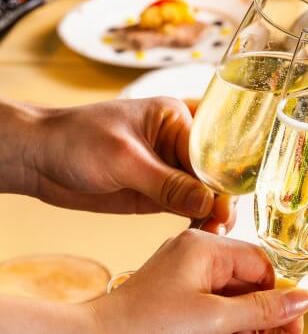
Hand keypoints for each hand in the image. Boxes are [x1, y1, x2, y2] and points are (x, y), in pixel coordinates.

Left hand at [16, 97, 232, 226]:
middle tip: (222, 222)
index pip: (212, 148)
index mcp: (175, 118)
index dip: (222, 176)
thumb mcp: (124, 160)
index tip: (226, 205)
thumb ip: (167, 183)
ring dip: (213, 210)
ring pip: (205, 190)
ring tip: (215, 231)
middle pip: (215, 170)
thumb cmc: (75, 140)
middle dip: (223, 196)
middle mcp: (178, 141)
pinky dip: (198, 218)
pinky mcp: (159, 191)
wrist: (38, 158)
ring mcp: (170, 168)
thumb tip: (208, 203)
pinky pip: (188, 205)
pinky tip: (204, 231)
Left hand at [91, 229, 307, 333]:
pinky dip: (229, 322)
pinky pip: (215, 302)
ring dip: (250, 321)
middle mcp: (197, 252)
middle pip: (249, 280)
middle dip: (267, 313)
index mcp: (205, 247)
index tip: (294, 325)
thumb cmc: (144, 326)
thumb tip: (304, 298)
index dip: (280, 295)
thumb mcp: (212, 319)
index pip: (260, 263)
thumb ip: (261, 309)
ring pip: (234, 294)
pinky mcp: (178, 291)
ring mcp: (186, 271)